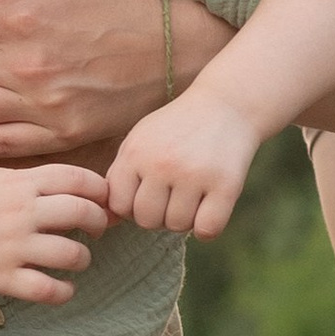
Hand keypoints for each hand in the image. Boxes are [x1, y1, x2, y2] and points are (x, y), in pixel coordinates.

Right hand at [0, 164, 112, 305]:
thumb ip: (33, 181)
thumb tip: (75, 188)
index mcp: (19, 183)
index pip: (77, 178)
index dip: (100, 190)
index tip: (102, 200)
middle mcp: (20, 211)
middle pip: (83, 212)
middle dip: (99, 222)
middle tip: (97, 230)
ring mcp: (12, 246)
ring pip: (72, 254)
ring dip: (83, 259)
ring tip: (77, 260)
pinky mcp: (2, 277)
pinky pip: (48, 290)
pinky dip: (64, 292)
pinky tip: (63, 288)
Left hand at [104, 91, 261, 237]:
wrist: (226, 105)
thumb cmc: (176, 129)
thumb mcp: (140, 140)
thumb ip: (120, 175)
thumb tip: (108, 219)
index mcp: (136, 152)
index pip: (119, 206)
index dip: (132, 206)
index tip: (148, 194)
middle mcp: (162, 164)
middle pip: (147, 221)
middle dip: (158, 216)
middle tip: (172, 197)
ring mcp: (194, 175)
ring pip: (177, 226)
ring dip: (185, 219)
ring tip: (192, 196)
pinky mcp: (226, 185)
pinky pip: (208, 230)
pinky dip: (208, 227)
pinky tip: (209, 207)